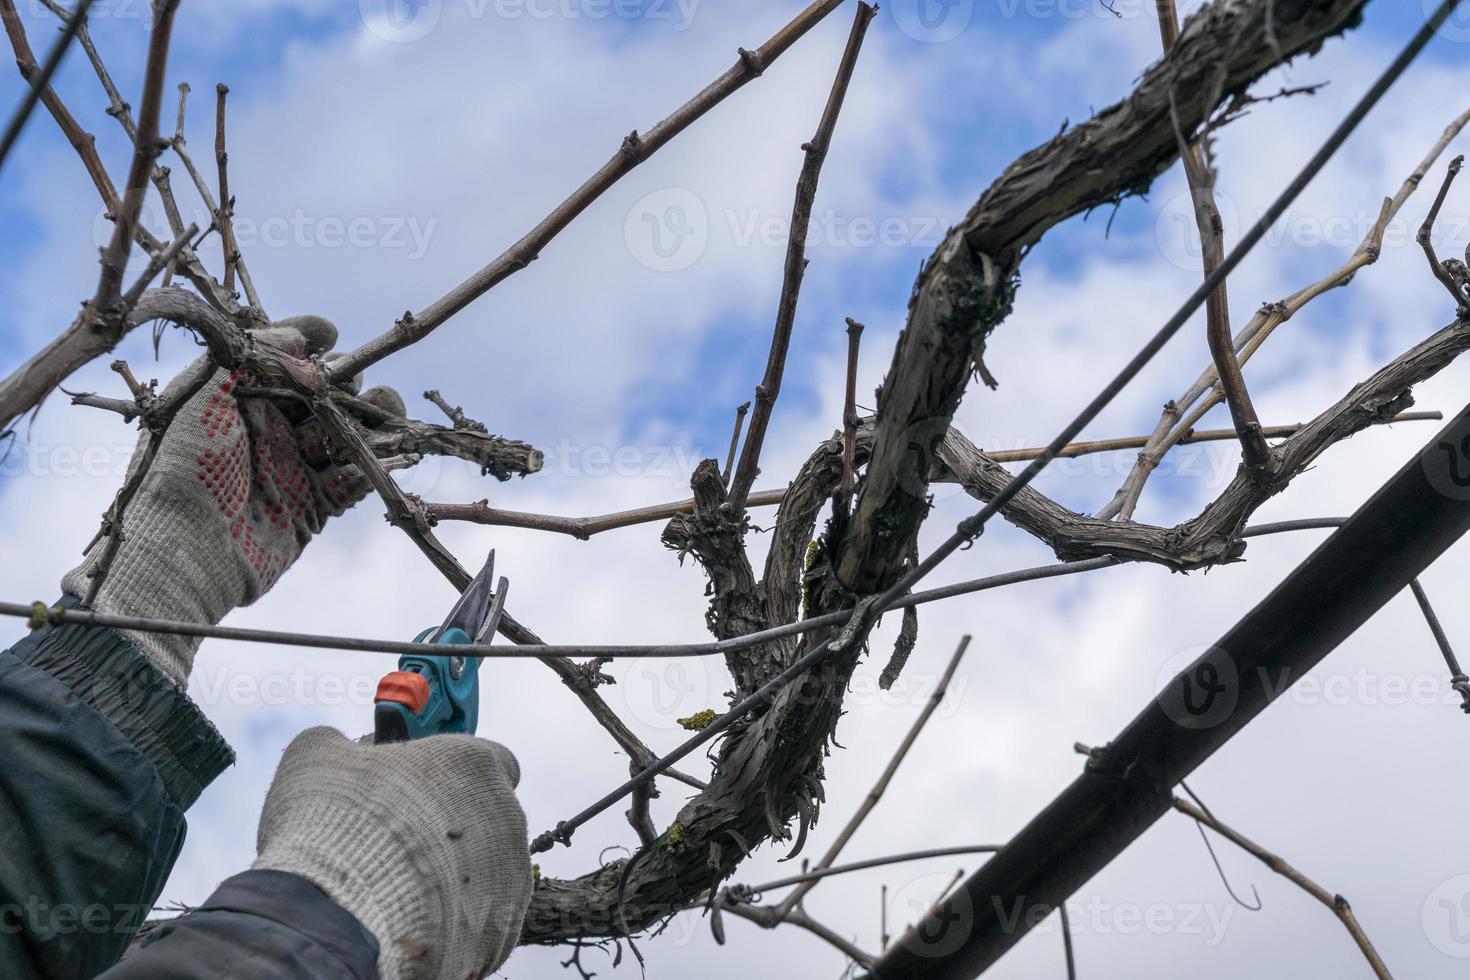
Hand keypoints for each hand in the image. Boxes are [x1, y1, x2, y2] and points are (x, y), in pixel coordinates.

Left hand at [62, 316, 403, 684]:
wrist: (185, 548)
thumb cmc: (182, 465)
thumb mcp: (206, 392)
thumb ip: (254, 354)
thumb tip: (305, 335)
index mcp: (237, 400)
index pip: (281, 361)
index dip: (308, 344)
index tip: (330, 333)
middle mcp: (268, 431)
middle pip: (323, 396)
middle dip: (348, 382)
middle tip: (352, 383)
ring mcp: (292, 469)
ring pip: (345, 436)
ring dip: (370, 421)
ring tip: (385, 410)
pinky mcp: (312, 508)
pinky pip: (352, 483)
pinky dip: (372, 468)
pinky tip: (382, 453)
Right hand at [253, 728, 532, 979]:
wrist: (335, 913)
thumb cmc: (330, 824)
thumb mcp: (316, 758)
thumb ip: (343, 744)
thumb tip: (343, 748)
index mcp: (473, 764)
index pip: (492, 759)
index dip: (459, 775)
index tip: (427, 788)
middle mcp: (506, 815)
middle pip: (491, 817)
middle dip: (455, 829)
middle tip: (405, 844)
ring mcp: (510, 875)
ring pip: (490, 871)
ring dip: (457, 876)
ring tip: (404, 889)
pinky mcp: (502, 930)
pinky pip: (484, 921)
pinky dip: (455, 921)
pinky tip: (415, 922)